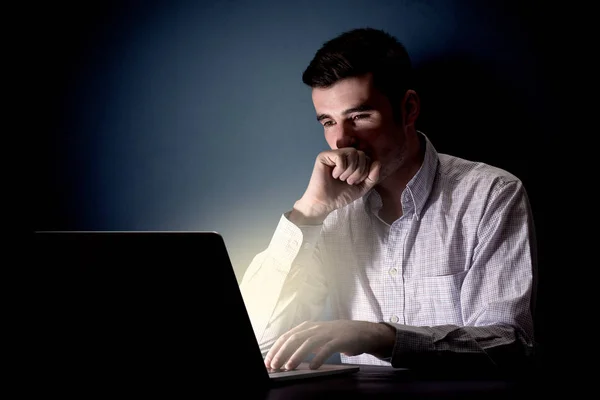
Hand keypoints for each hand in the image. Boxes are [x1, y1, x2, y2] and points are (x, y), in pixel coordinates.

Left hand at [264, 320, 394, 370]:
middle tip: (274, 366)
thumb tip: (283, 357)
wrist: (362, 331)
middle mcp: (316, 328)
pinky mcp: (340, 340)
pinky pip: (327, 349)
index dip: (276, 349)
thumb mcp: (317, 336)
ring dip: (296, 355)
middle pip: (294, 338)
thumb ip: (302, 343)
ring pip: (308, 343)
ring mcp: (328, 333)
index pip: (287, 336)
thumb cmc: (335, 337)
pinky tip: (312, 367)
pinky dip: (318, 357)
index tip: (267, 362)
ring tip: (288, 367)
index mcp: (308, 327)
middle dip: (282, 352)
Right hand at [291, 148, 380, 224]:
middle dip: (359, 171)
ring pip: (352, 153)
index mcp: (352, 161)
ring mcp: (333, 154)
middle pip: (361, 154)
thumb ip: (372, 177)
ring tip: (342, 179)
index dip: (365, 171)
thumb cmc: (341, 195)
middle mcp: (344, 155)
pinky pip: (340, 156)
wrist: (326, 203)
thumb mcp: (362, 187)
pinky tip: (333, 175)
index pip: (367, 157)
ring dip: (350, 170)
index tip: (356, 182)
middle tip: (349, 181)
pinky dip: (340, 168)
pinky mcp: (324, 156)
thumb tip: (378, 162)